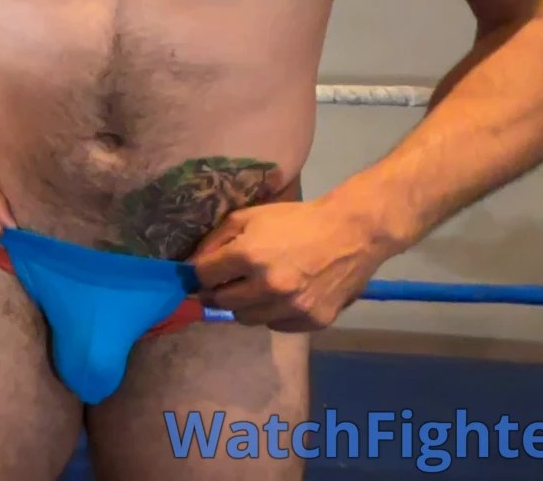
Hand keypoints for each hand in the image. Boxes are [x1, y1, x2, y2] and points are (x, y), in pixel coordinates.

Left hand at [191, 199, 393, 331]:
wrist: (352, 233)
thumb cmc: (296, 220)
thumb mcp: (250, 217)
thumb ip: (216, 240)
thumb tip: (190, 265)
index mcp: (249, 256)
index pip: (203, 277)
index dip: (201, 273)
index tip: (208, 271)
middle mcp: (269, 286)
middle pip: (221, 302)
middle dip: (220, 290)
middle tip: (231, 280)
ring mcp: (292, 307)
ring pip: (246, 319)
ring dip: (246, 304)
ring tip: (260, 287)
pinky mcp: (312, 321)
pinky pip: (276, 326)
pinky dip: (274, 314)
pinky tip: (285, 296)